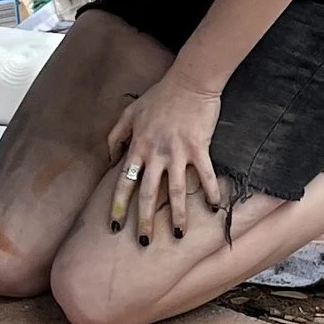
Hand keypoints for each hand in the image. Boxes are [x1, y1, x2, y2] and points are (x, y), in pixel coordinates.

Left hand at [105, 77, 223, 242]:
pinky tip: (213, 208)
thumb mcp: (129, 113)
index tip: (114, 226)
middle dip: (144, 221)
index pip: (124, 182)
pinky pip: (206, 175)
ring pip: (176, 191)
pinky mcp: (200, 148)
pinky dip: (211, 192)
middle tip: (144, 242)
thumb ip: (116, 136)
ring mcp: (178, 153)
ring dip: (178, 215)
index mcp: (138, 147)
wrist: (190, 81)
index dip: (118, 206)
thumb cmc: (160, 95)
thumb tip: (109, 158)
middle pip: (147, 194)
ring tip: (178, 235)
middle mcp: (156, 154)